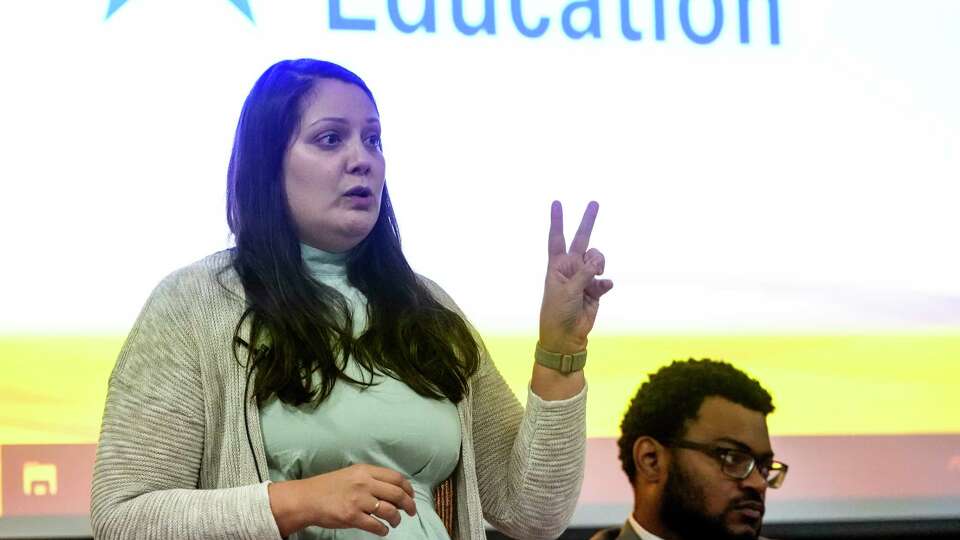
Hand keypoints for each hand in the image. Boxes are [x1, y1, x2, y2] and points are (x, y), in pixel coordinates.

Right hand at [269, 464, 416, 536]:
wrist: (307, 498)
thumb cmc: (328, 487)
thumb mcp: (351, 474)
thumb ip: (371, 478)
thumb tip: (392, 489)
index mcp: (365, 471)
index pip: (396, 477)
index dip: (407, 488)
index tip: (411, 496)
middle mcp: (364, 483)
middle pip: (397, 494)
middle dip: (408, 505)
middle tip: (411, 512)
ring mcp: (358, 500)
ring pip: (389, 510)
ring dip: (396, 519)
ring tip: (395, 522)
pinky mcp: (351, 516)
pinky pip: (376, 525)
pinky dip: (383, 530)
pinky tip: (383, 530)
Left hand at [539, 201, 612, 353]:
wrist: (566, 336)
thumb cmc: (558, 312)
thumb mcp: (567, 291)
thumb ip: (583, 273)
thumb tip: (596, 263)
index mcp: (557, 265)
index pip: (556, 238)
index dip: (557, 221)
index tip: (557, 203)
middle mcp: (571, 267)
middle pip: (581, 240)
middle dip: (587, 221)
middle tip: (595, 202)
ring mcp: (584, 278)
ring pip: (597, 258)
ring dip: (599, 262)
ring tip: (596, 274)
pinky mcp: (596, 290)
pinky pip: (605, 279)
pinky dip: (604, 283)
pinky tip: (600, 289)